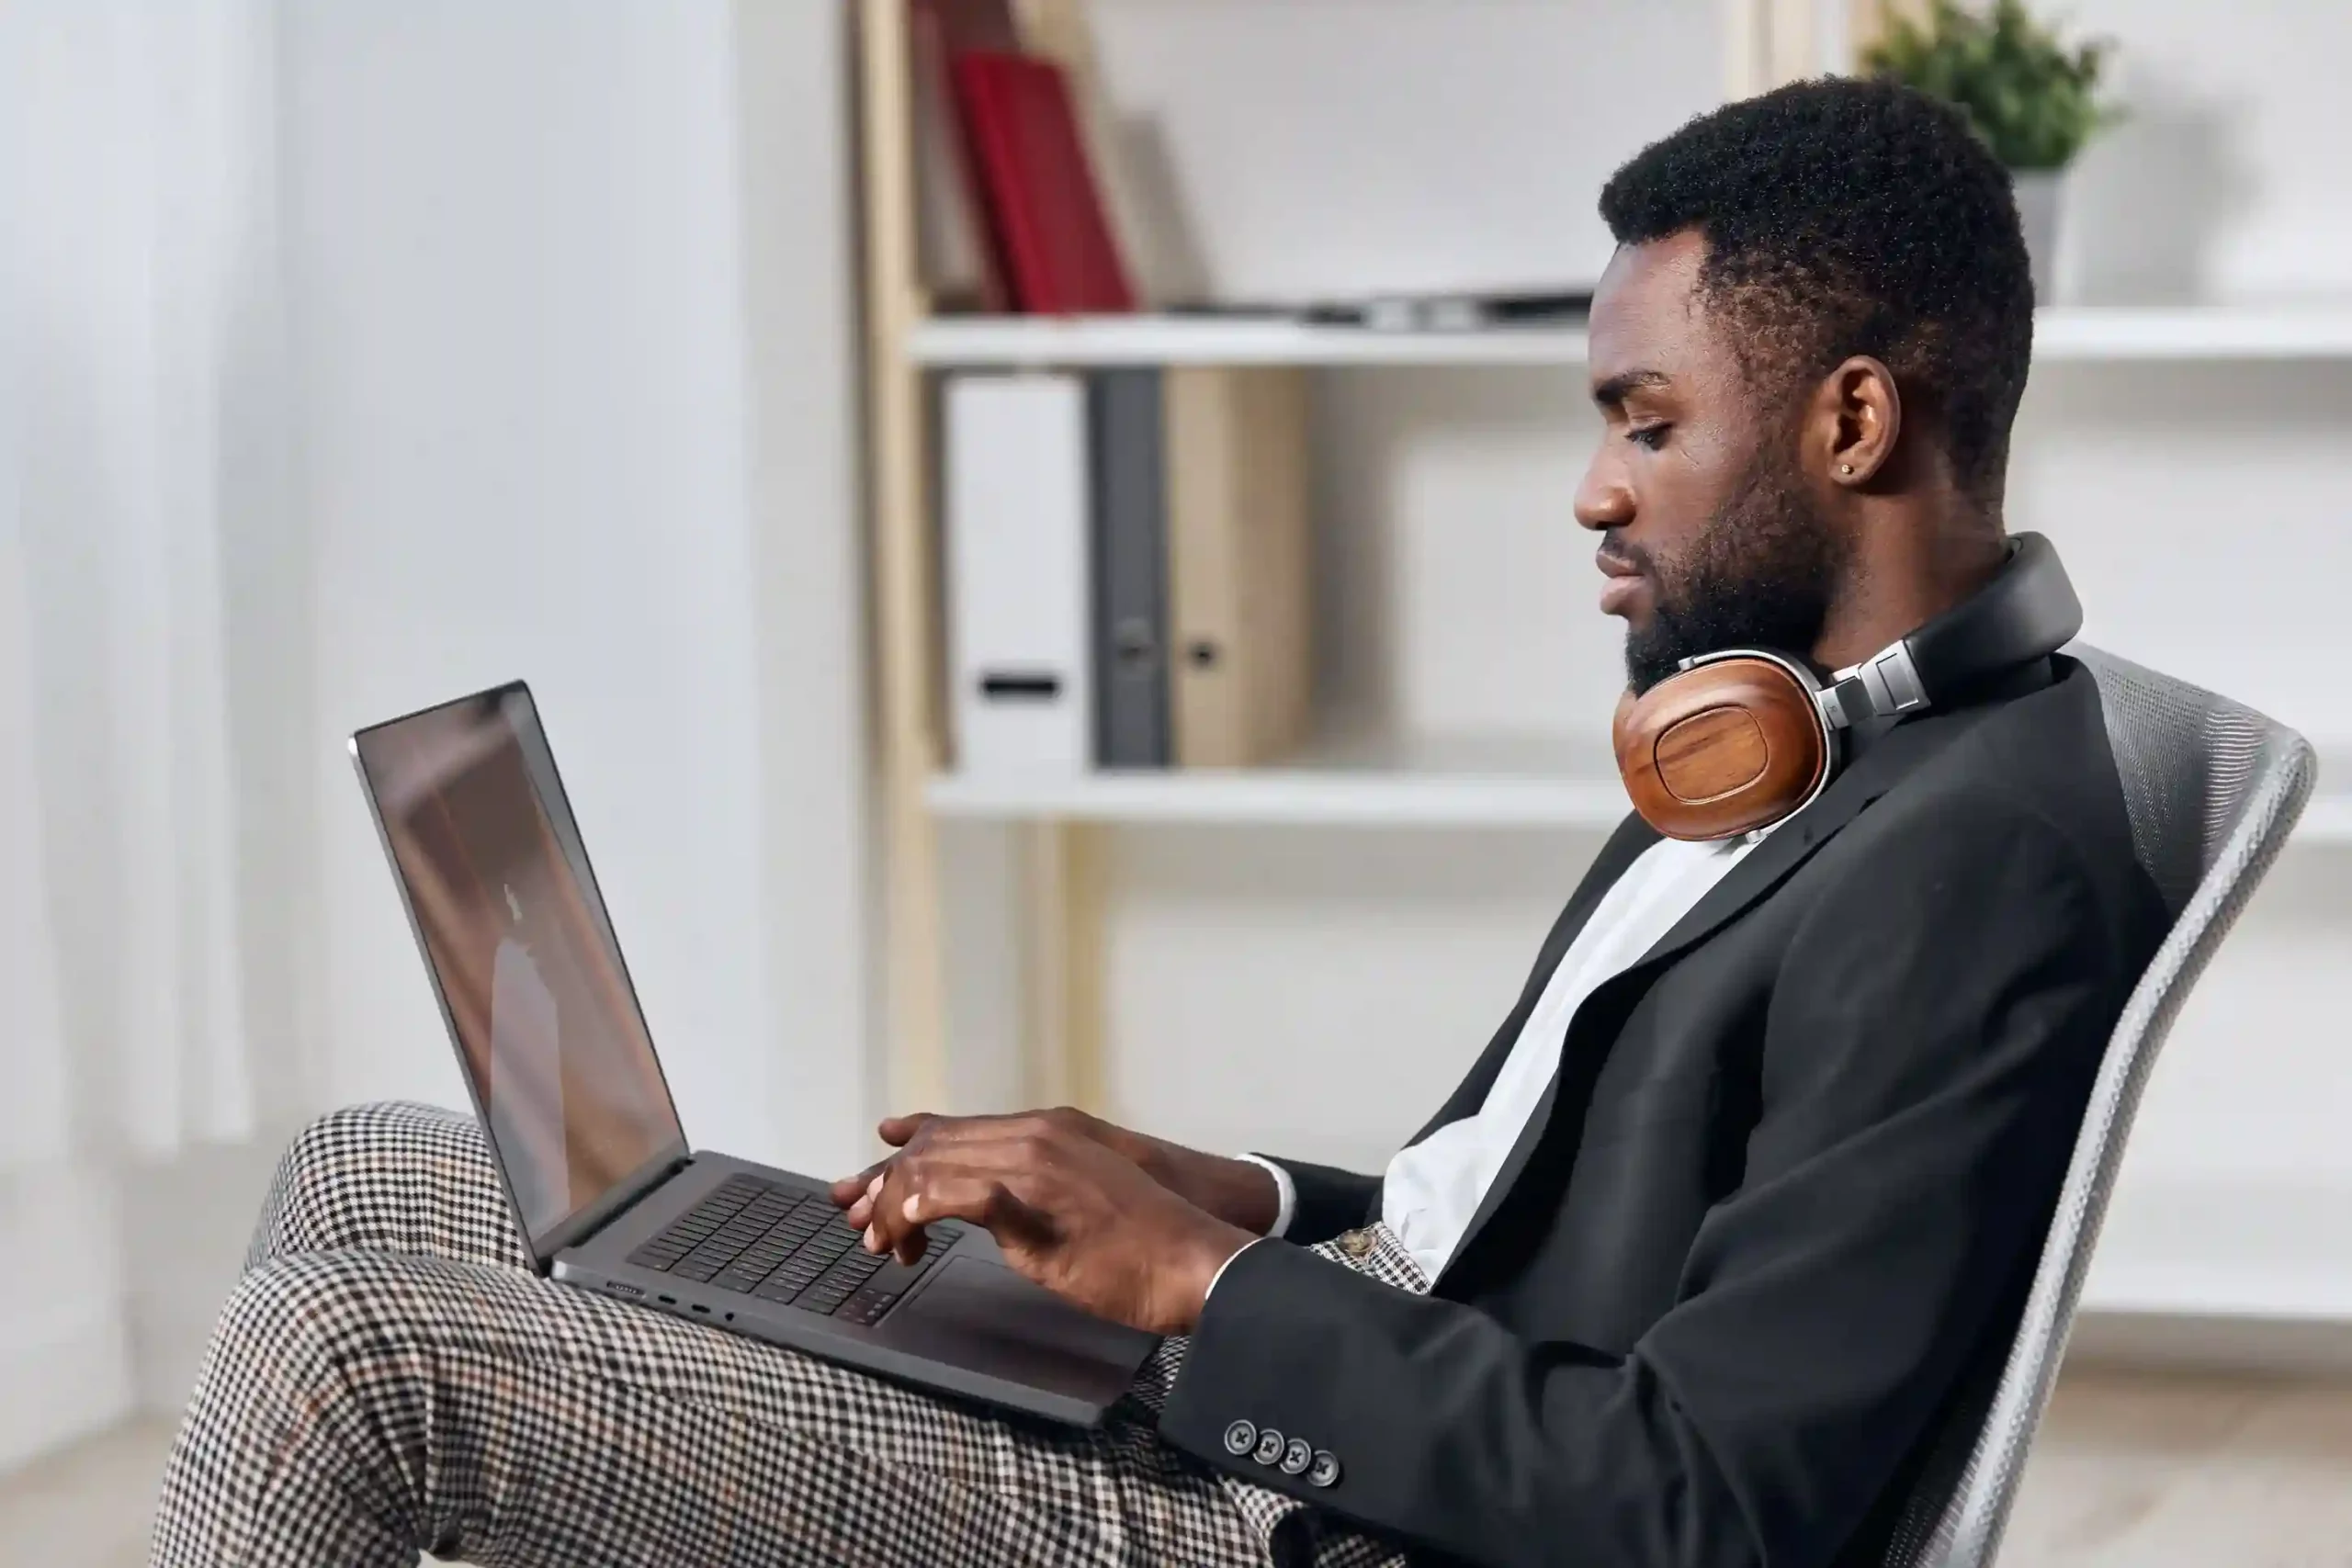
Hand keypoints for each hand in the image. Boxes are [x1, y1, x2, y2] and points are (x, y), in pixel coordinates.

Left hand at [831, 1107, 1281, 1235]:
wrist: (1191, 1258)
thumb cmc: (1141, 1245)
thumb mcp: (1071, 1208)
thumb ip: (1023, 1199)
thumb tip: (982, 1211)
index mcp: (1044, 1133)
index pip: (953, 1134)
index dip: (902, 1159)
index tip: (865, 1187)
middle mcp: (1035, 1136)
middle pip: (933, 1148)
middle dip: (883, 1186)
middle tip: (853, 1221)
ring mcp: (1036, 1164)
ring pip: (937, 1167)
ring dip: (895, 1205)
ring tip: (879, 1242)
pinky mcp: (1039, 1202)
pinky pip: (966, 1194)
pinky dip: (926, 1205)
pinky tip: (905, 1225)